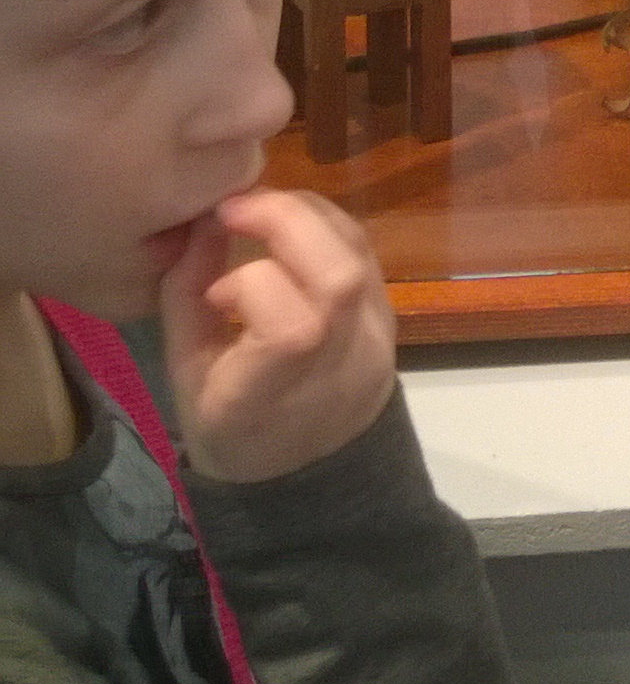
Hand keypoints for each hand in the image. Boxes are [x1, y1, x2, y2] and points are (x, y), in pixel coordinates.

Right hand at [159, 191, 396, 483]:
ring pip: (358, 253)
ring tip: (258, 212)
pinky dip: (324, 228)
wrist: (306, 476)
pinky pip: (364, 255)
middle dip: (284, 218)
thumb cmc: (230, 426)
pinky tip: (289, 229)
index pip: (292, 328)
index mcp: (275, 400)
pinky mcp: (392, 323)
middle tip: (235, 207)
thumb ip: (186, 294)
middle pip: (339, 276)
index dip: (249, 285)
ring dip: (305, 213)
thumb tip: (203, 219)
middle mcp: (340, 371)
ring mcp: (377, 345)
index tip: (215, 291)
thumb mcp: (184, 373)